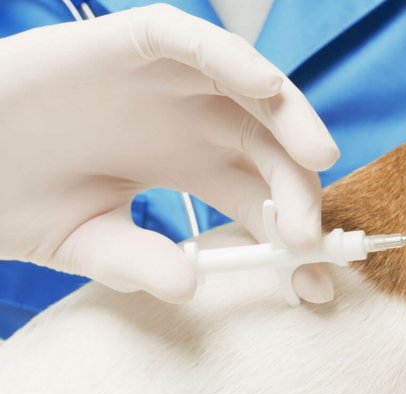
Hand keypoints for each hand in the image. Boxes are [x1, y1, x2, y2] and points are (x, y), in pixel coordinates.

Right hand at [0, 5, 339, 302]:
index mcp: (193, 168)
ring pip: (250, 90)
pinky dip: (230, 55)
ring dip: (291, 117)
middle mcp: (194, 123)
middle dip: (300, 190)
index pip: (262, 202)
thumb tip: (189, 283)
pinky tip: (263, 87)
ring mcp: (169, 82)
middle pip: (271, 149)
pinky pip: (190, 39)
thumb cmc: (16, 191)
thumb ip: (135, 261)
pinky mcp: (133, 44)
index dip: (294, 240)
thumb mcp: (86, 240)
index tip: (317, 284)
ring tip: (318, 157)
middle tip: (308, 237)